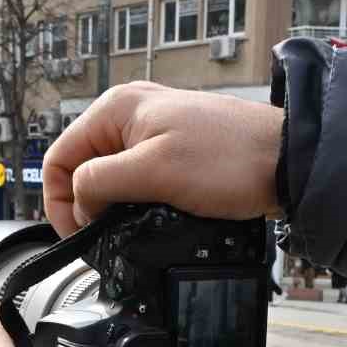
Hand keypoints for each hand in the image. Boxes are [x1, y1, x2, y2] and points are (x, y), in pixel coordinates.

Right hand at [42, 81, 283, 235]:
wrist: (288, 161)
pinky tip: (151, 219)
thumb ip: (101, 183)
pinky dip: (136, 204)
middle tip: (106, 237)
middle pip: (82, 169)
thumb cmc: (230, 159)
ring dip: (113, 207)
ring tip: (131, 229)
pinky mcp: (173, 154)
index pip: (58, 157)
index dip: (60, 202)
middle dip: (87, 206)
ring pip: (110, 179)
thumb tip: (79, 202)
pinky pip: (137, 182)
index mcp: (115, 110)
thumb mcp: (153, 172)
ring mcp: (152, 135)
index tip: (80, 234)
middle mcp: (129, 116)